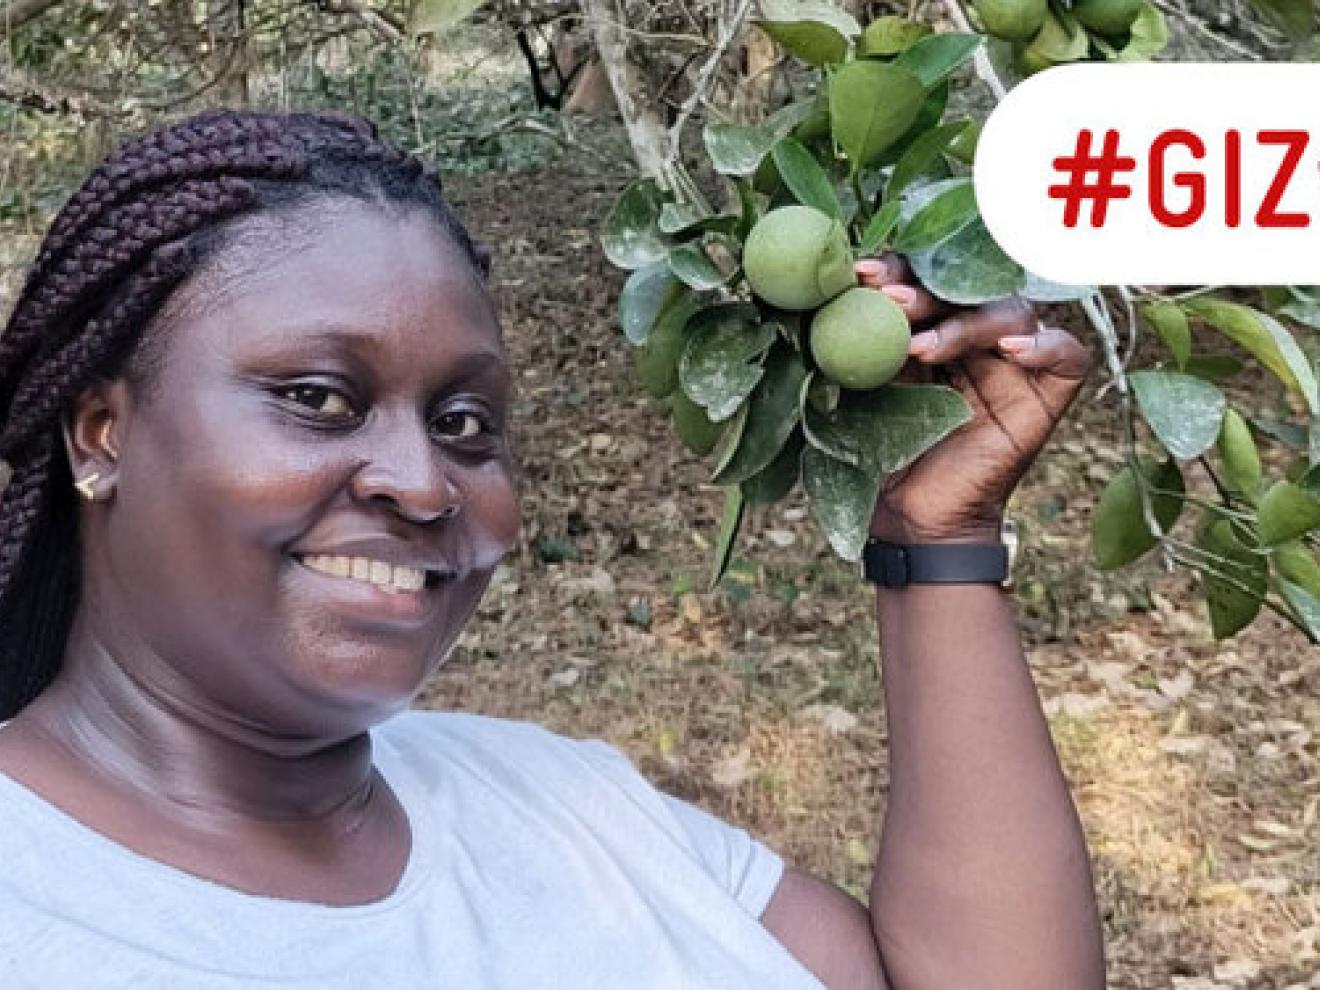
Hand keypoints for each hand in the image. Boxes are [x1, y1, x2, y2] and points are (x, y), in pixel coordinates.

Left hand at [855, 255, 1091, 544]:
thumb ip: (856, 344)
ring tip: (921, 347)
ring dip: (966, 322)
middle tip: (889, 299)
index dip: (899, 271)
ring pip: (1010, 314)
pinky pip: (1067, 356)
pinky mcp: (1045, 398)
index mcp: (931, 330)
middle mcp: (976, 341)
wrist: (910, 521)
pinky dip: (1044, 345)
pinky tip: (1009, 350)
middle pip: (968, 291)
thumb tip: (825, 294)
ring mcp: (1014, 367)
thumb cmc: (884, 458)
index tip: (861, 273)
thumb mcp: (861, 393)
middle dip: (926, 290)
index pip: (926, 283)